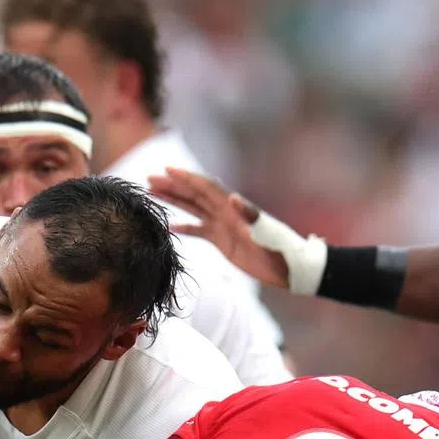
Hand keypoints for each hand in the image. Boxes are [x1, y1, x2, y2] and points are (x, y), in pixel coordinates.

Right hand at [149, 168, 289, 287]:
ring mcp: (223, 226)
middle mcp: (225, 212)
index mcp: (234, 208)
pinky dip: (184, 226)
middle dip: (172, 186)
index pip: (206, 187)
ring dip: (174, 200)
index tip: (167, 170)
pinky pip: (198, 230)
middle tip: (148, 179)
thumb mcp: (266, 232)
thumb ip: (251, 215)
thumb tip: (232, 197)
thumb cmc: (281, 248)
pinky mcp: (222, 241)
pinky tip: (168, 225)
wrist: (290, 268)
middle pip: (194, 194)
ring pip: (193, 208)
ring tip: (153, 194)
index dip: (187, 178)